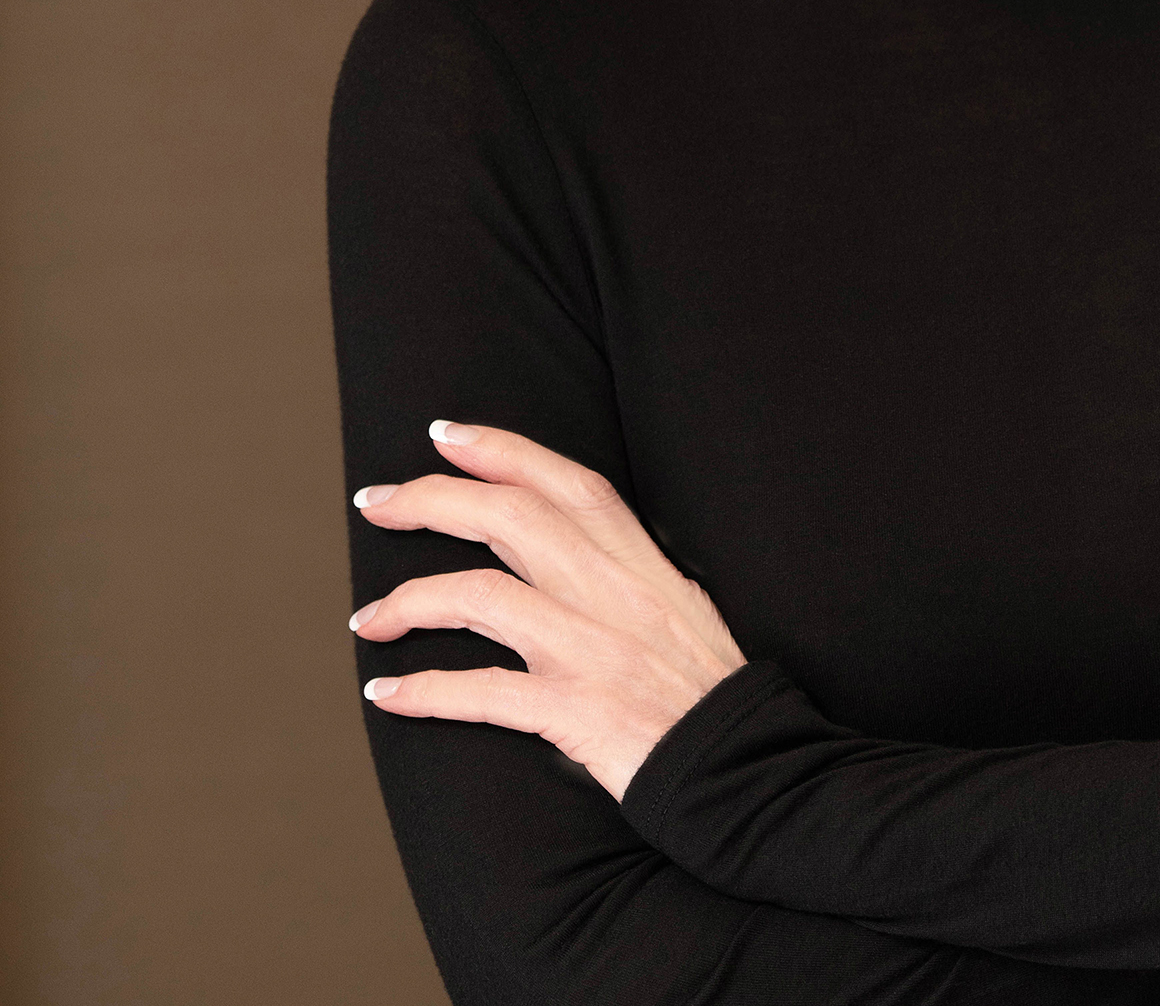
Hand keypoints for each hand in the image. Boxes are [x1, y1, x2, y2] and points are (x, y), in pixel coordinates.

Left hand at [349, 423, 746, 798]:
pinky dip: (426, 690)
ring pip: (480, 596)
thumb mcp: (682, 607)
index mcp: (641, 563)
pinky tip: (389, 695)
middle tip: (376, 502)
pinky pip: (482, 692)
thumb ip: (632, 573)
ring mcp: (593, 650)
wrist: (745, 769)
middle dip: (431, 499)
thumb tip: (587, 547)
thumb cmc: (711, 693)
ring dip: (410, 600)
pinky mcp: (576, 712)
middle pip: (509, 517)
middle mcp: (613, 593)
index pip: (567, 483)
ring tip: (369, 619)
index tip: (444, 435)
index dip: (502, 450)